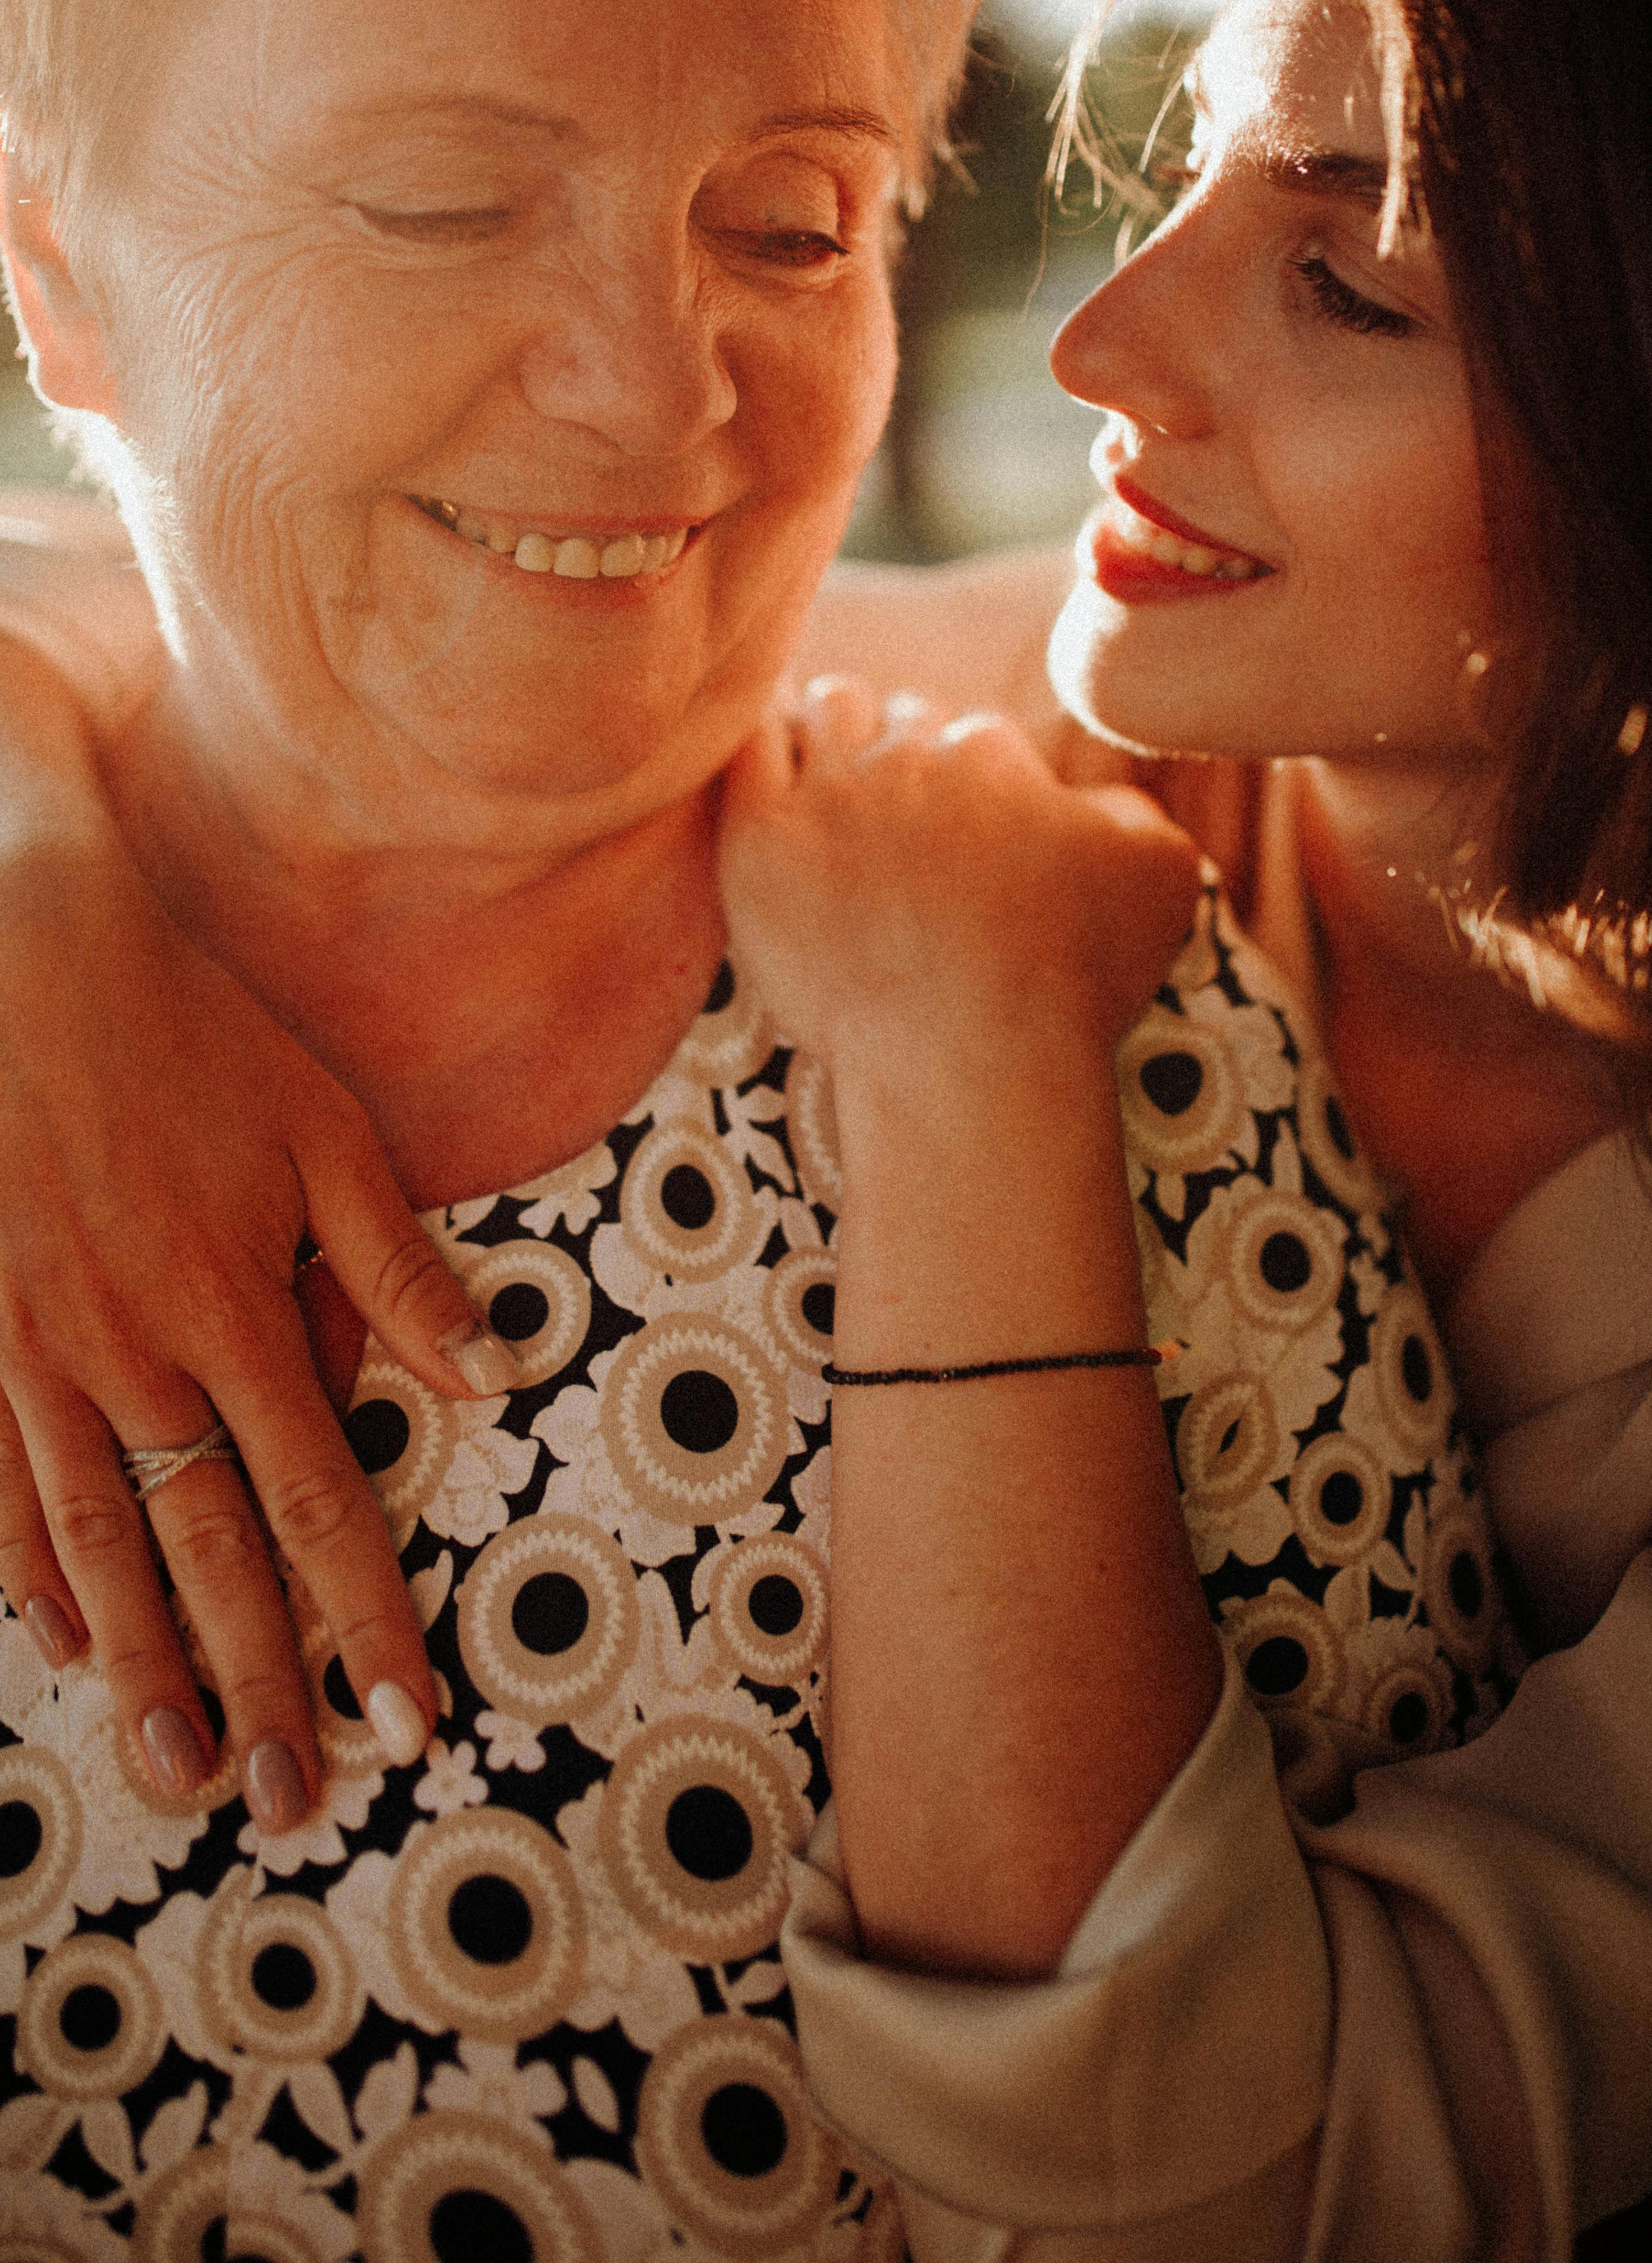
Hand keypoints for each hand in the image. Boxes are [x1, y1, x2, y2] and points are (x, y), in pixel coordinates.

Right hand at [0, 820, 516, 1828]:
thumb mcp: (326, 1134)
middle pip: (210, 1555)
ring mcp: (38, 1353)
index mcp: (238, 1310)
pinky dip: (28, 1573)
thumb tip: (498, 1382)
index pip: (320, 1502)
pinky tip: (60, 1646)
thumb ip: (402, 1272)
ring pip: (101, 1545)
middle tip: (287, 1800)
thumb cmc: (195, 1038)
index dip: (365, 1618)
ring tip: (180, 1770)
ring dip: (146, 1667)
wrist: (27, 958)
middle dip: (259, 1683)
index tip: (406, 1718)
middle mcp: (138, 1356)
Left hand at [720, 676, 1200, 1083]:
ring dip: (837, 732)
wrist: (972, 1061)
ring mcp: (829, 794)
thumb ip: (1135, 814)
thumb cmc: (1071, 984)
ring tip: (839, 788)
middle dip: (905, 756)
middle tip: (904, 824)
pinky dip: (761, 739)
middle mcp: (909, 758)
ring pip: (828, 710)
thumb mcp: (1160, 879)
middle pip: (899, 719)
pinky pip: (747, 744)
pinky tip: (770, 768)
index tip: (971, 835)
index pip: (976, 737)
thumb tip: (1093, 799)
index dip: (977, 785)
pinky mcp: (760, 839)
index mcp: (994, 756)